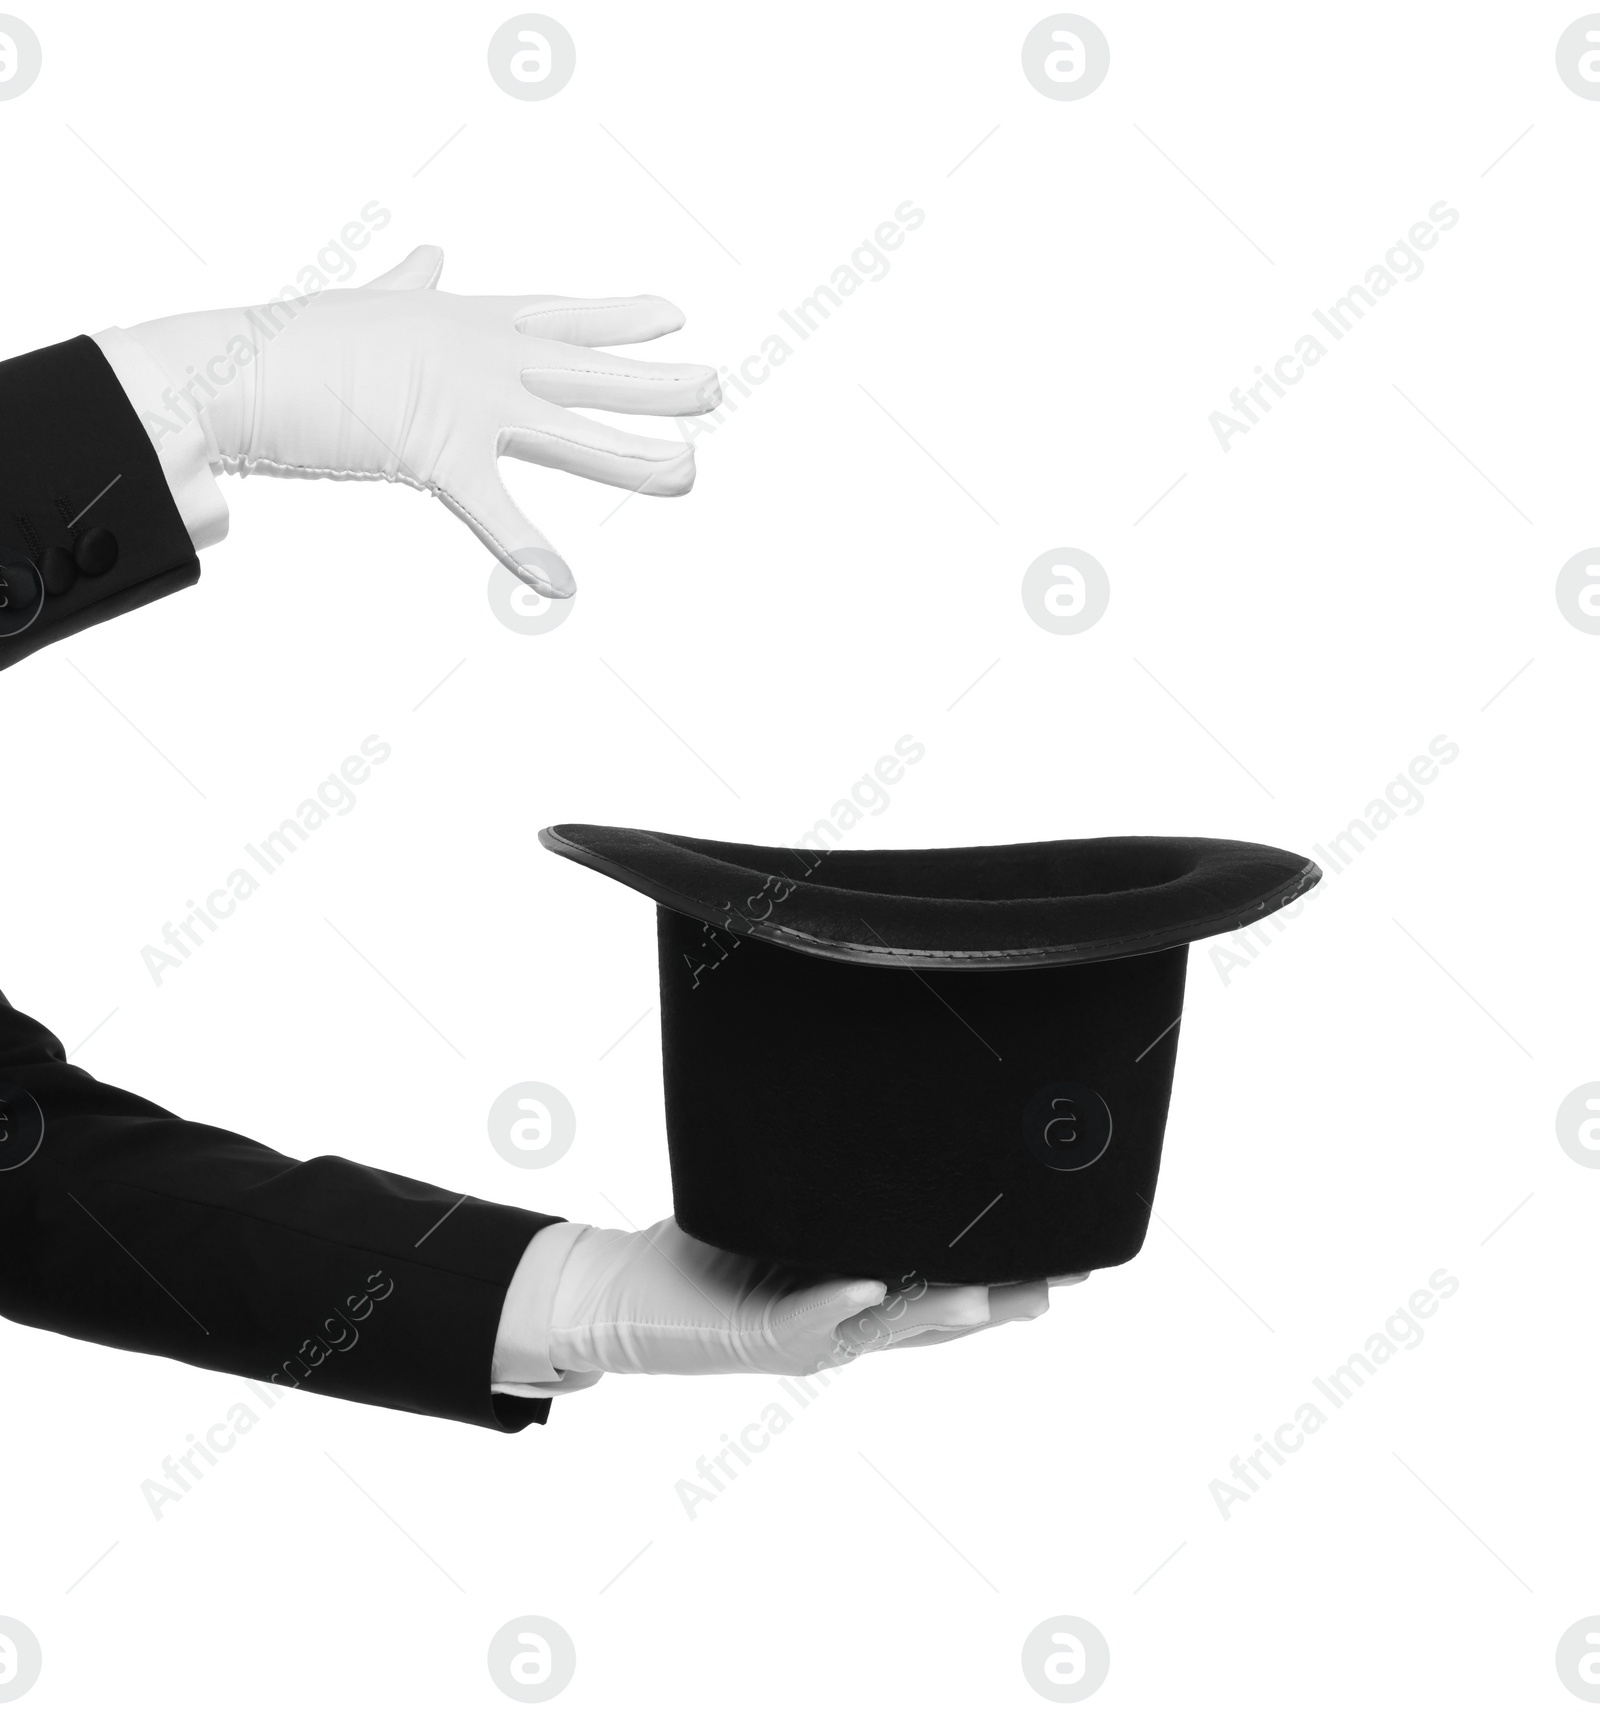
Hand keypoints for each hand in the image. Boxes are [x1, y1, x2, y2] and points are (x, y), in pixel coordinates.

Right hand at [120, 245, 720, 597]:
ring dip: (635, 451)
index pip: (563, 315)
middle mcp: (480, 354)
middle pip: (589, 368)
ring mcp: (464, 400)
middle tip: (717, 384)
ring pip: (572, 428)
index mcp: (466, 319)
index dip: (622, 315)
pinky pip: (492, 508)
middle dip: (658, 379)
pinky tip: (562, 583)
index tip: (674, 314)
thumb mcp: (368, 300)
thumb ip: (409, 284)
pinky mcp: (434, 450)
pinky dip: (525, 549)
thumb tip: (430, 256)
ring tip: (690, 465)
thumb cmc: (294, 340)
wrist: (237, 366)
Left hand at [546, 1218, 1066, 1377]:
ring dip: (939, 1309)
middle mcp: (844, 1324)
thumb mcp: (781, 1207)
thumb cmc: (704, 1251)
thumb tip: (879, 1103)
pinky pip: (801, 1321)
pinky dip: (835, 1306)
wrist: (618, 1297)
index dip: (1011, 1273)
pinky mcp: (753, 1338)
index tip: (1075, 1251)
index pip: (947, 1285)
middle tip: (1068, 1277)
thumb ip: (828, 1178)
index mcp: (859, 1293)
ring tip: (998, 1292)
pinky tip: (869, 1287)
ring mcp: (805, 1336)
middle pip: (937, 1317)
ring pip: (885, 1327)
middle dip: (1002, 1299)